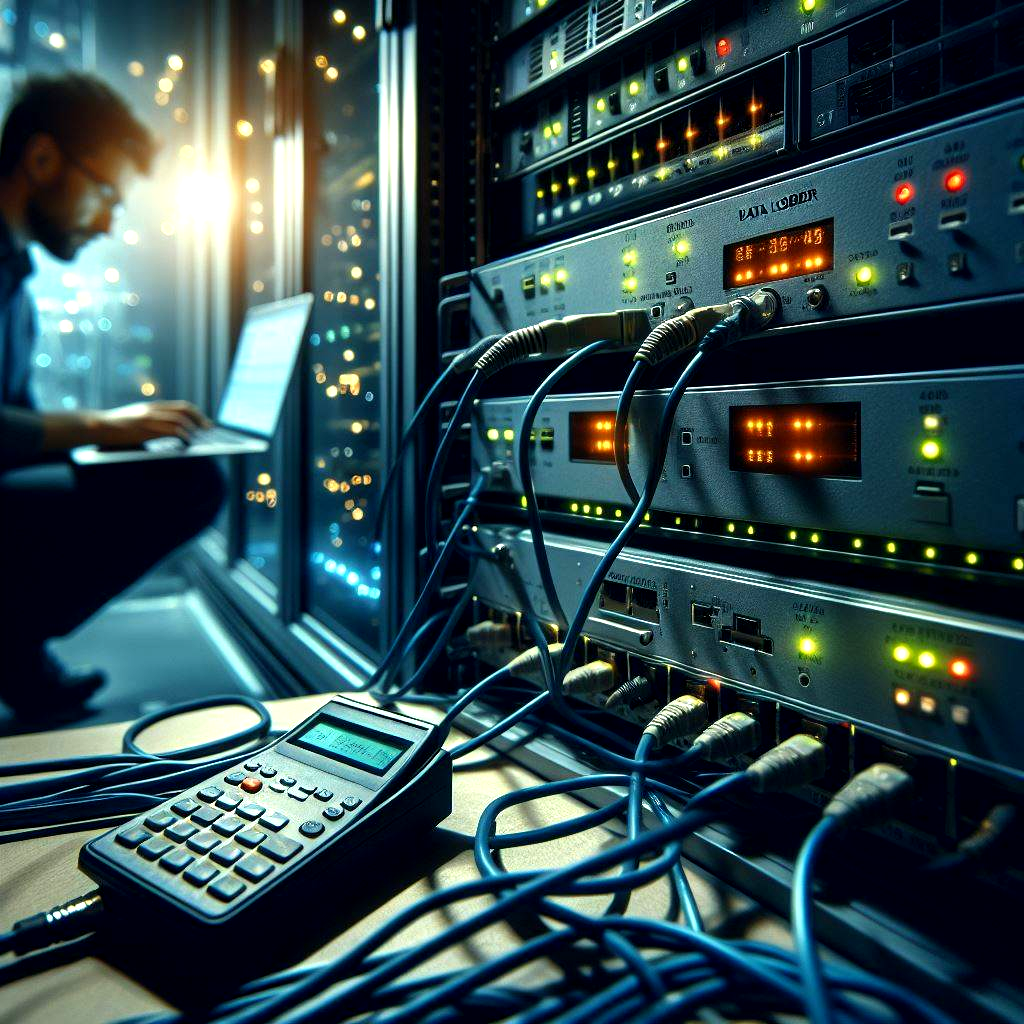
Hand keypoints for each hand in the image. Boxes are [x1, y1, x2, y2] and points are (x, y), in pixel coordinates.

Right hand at [90, 400, 211, 445]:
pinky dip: (183, 435)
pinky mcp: (145, 429)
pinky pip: (170, 430)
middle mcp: (153, 410)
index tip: (206, 423)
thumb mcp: (138, 419)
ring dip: (193, 428)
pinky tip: (187, 441)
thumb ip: (154, 421)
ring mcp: (149, 418)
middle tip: (209, 429)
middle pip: (184, 410)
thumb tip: (173, 432)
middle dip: (200, 420)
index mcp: (153, 407)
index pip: (182, 406)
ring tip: (200, 437)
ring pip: (179, 420)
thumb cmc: (118, 427)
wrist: (97, 426)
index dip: (197, 414)